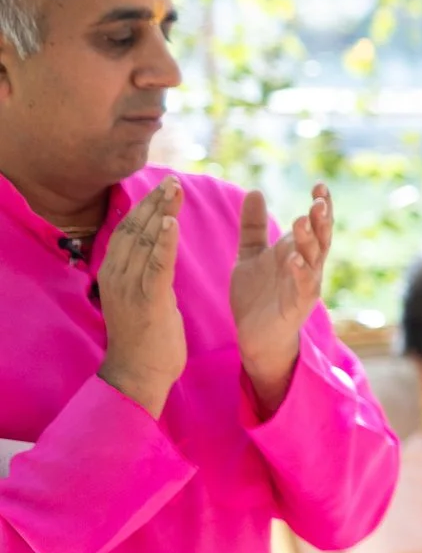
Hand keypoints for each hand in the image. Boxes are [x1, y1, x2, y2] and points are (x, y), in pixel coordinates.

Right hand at [96, 179, 186, 416]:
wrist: (139, 372)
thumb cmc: (145, 337)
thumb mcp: (141, 297)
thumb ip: (144, 273)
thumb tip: (156, 252)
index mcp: (114, 273)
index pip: (128, 231)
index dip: (145, 207)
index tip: (163, 187)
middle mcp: (116, 275)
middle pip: (134, 229)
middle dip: (154, 202)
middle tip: (174, 180)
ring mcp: (129, 287)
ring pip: (144, 241)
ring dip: (161, 213)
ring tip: (175, 190)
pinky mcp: (147, 299)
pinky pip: (156, 264)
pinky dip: (163, 241)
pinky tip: (171, 222)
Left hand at [232, 184, 333, 414]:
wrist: (254, 335)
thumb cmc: (257, 295)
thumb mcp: (251, 254)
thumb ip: (254, 226)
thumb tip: (255, 191)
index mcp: (297, 252)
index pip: (314, 225)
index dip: (319, 205)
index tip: (319, 184)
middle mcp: (306, 266)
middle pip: (320, 239)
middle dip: (321, 220)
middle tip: (319, 200)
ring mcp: (304, 286)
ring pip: (314, 259)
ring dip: (310, 241)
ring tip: (302, 221)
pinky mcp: (297, 305)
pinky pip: (302, 287)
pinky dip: (300, 272)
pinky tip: (294, 259)